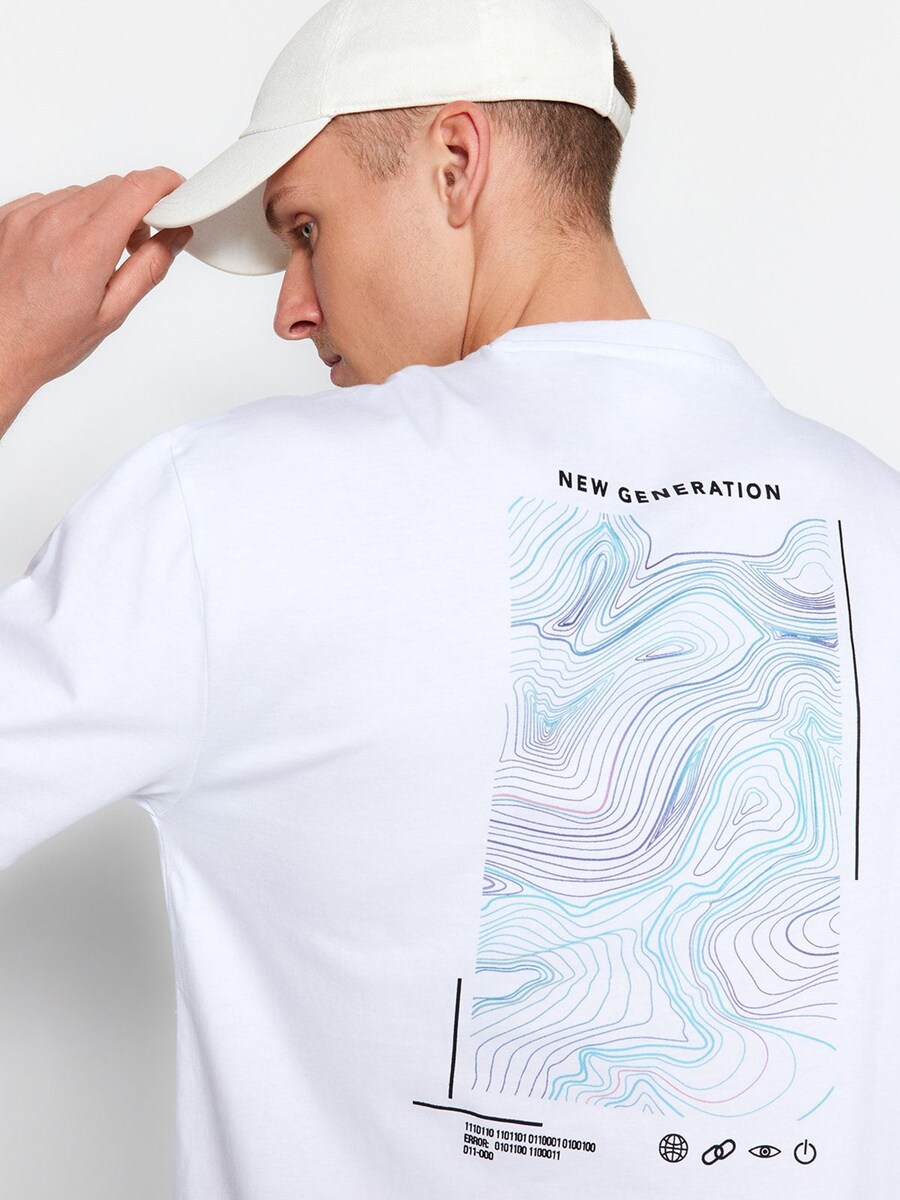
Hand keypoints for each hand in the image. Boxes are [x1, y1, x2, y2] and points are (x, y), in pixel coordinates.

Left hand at [0, 167, 191, 423]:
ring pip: (82, 193)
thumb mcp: (112, 312)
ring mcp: (27, 215)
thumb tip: (174, 237)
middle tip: (136, 242)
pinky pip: (50, 201)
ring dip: (100, 213)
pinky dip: (67, 217)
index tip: (176, 192)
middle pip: (112, 186)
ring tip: (94, 255)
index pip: (138, 188)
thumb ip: (149, 267)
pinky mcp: (8, 215)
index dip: (166, 184)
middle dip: (136, 206)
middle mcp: (55, 222)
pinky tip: (64, 252)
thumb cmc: (45, 340)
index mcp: (87, 246)